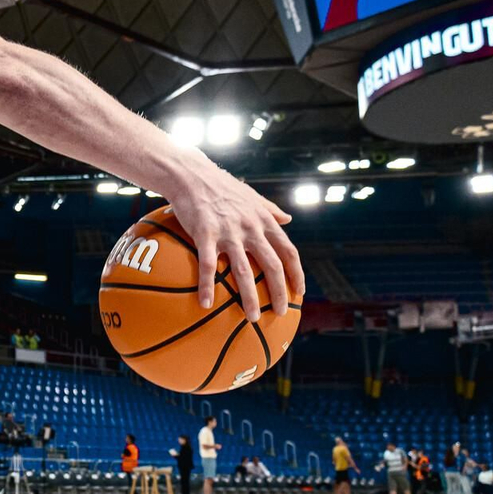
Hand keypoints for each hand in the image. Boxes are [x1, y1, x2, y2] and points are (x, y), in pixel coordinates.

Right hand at [166, 163, 305, 320]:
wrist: (192, 174)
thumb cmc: (221, 185)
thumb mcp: (252, 195)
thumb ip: (271, 210)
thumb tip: (288, 219)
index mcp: (264, 221)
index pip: (288, 251)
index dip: (297, 273)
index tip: (300, 292)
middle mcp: (251, 229)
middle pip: (272, 266)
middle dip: (280, 292)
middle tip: (280, 313)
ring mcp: (229, 233)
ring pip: (243, 271)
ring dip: (250, 298)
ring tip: (251, 318)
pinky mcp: (205, 235)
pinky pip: (209, 266)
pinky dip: (207, 286)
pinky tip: (205, 303)